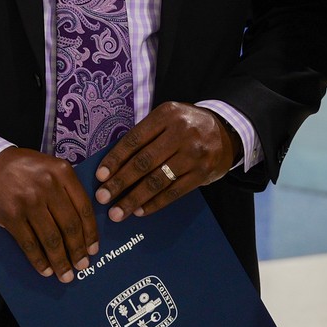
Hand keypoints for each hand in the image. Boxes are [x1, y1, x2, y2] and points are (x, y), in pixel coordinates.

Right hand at [0, 148, 99, 284]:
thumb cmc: (19, 166)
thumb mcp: (48, 166)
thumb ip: (65, 188)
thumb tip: (81, 225)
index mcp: (62, 172)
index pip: (84, 208)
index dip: (90, 233)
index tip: (93, 249)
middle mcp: (48, 186)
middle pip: (70, 226)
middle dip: (78, 251)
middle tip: (82, 266)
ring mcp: (29, 201)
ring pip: (51, 238)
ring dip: (61, 261)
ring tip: (66, 274)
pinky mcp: (11, 215)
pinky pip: (29, 243)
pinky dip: (39, 260)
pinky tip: (45, 270)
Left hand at [94, 103, 240, 222]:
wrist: (226, 131)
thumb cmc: (186, 126)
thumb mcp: (167, 119)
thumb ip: (145, 136)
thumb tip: (114, 166)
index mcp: (167, 114)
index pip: (134, 140)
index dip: (115, 159)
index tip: (100, 176)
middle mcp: (181, 132)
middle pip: (144, 162)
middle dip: (120, 182)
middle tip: (103, 198)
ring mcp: (194, 153)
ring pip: (158, 180)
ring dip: (134, 198)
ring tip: (118, 212)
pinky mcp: (203, 172)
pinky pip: (174, 192)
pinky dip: (155, 203)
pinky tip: (141, 211)